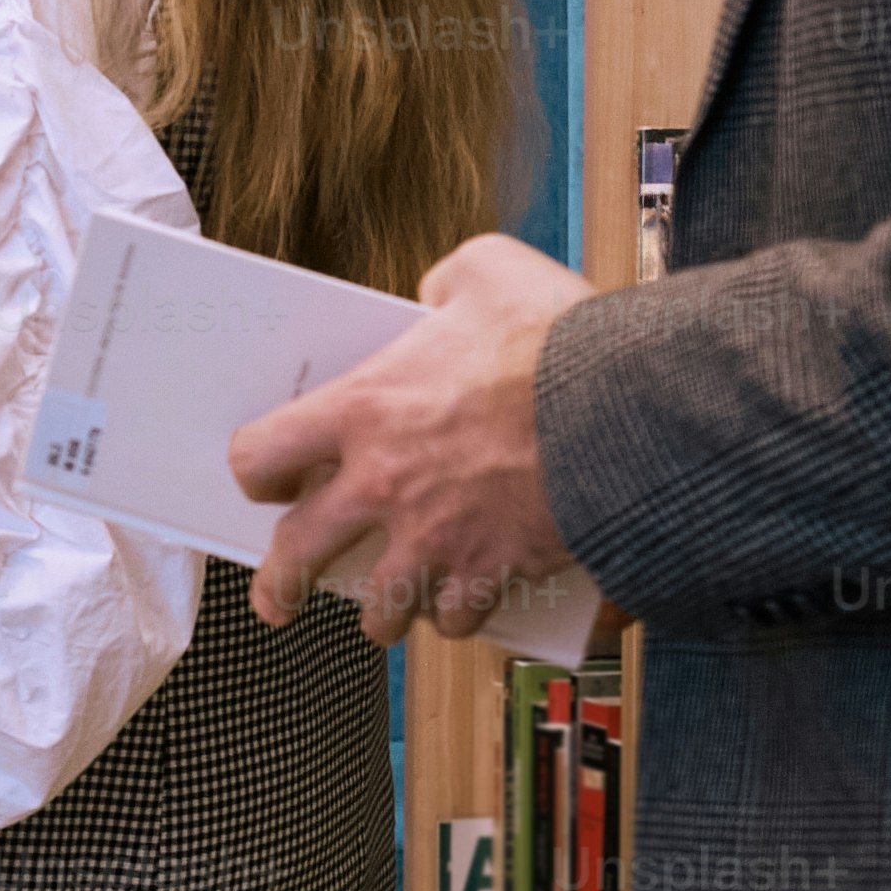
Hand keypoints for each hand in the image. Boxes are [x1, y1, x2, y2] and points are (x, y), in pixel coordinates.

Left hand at [237, 233, 600, 643]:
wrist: (632, 408)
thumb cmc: (559, 338)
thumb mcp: (489, 271)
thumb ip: (445, 282)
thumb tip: (433, 298)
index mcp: (364, 410)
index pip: (262, 453)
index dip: (258, 472)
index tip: (269, 485)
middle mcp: (383, 483)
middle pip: (300, 550)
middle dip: (281, 583)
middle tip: (276, 600)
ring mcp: (435, 536)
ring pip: (382, 605)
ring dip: (382, 614)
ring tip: (383, 618)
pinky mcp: (492, 570)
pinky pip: (459, 618)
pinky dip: (458, 619)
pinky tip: (461, 611)